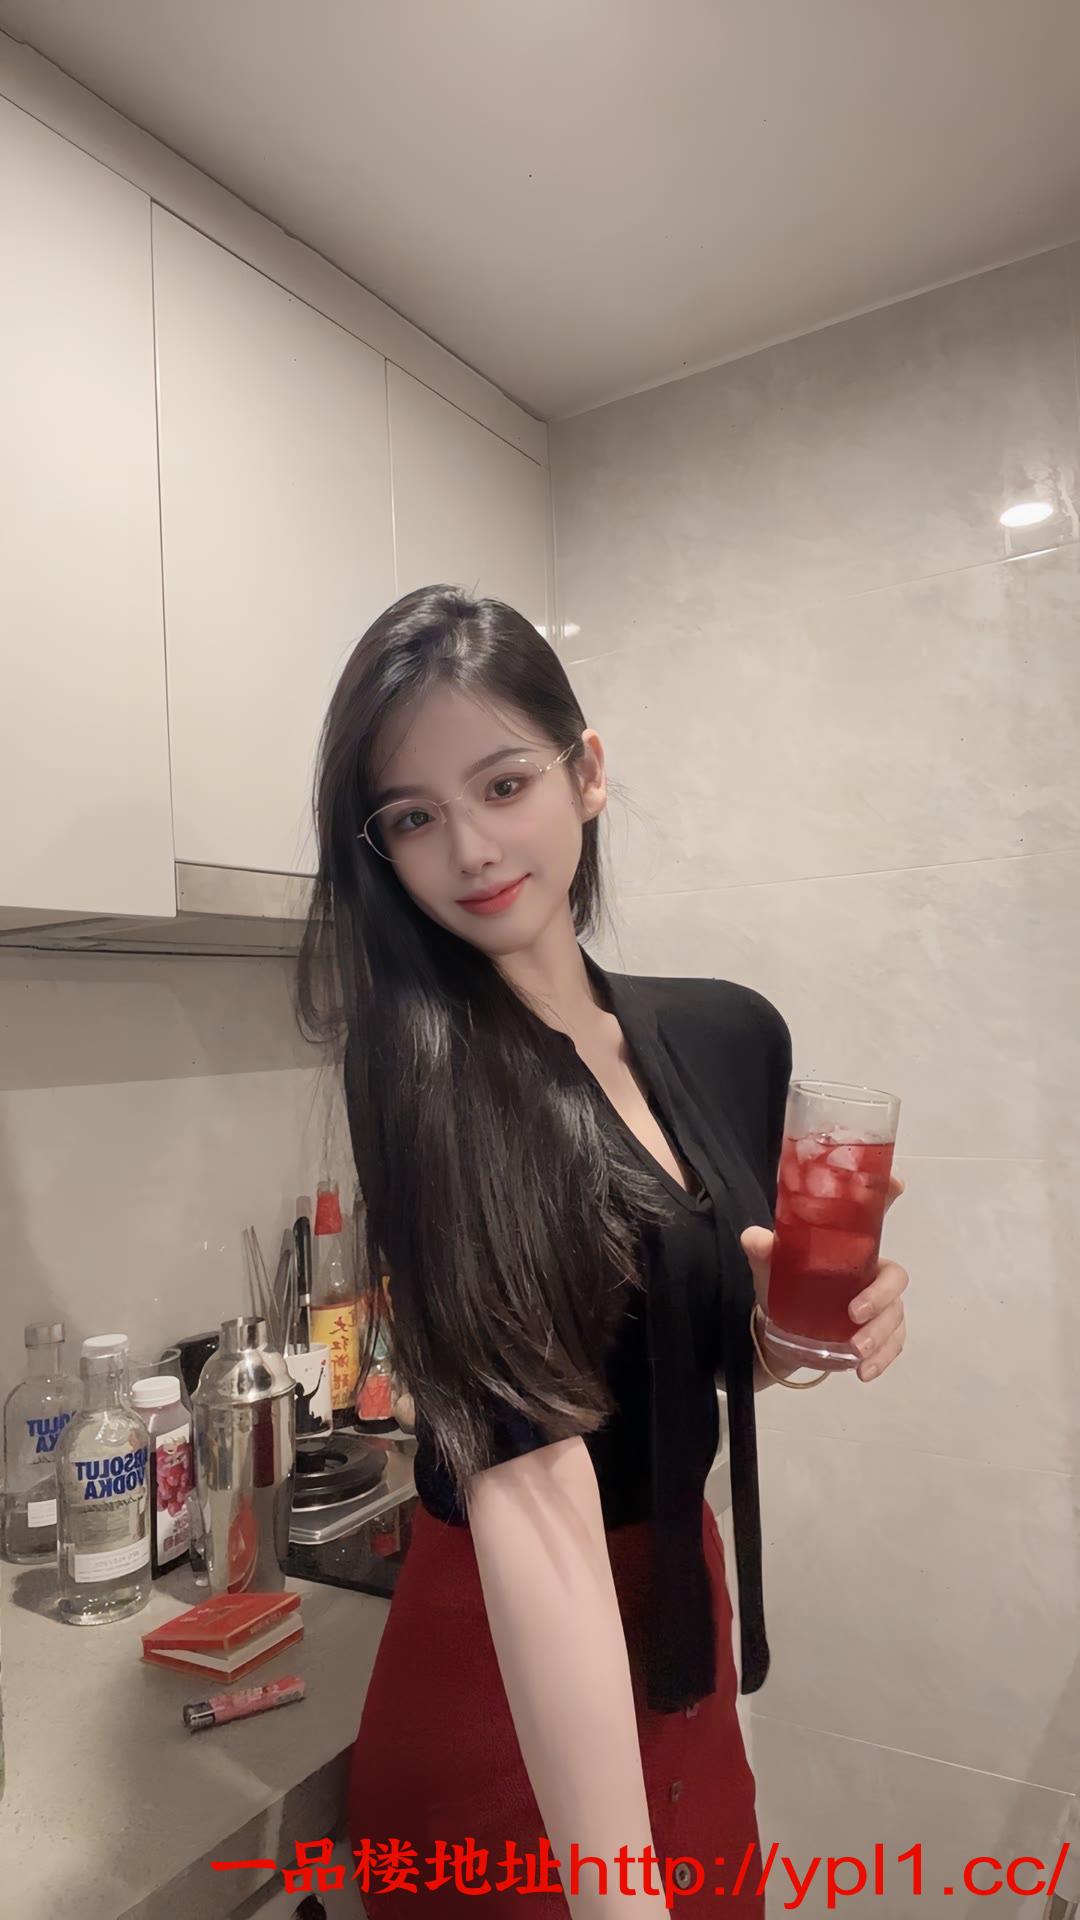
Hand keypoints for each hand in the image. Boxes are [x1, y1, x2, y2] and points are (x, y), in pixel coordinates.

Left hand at [741, 1174, 907, 1381]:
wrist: (782, 1331)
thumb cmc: (784, 1286)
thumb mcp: (771, 1268)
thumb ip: (763, 1252)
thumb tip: (754, 1237)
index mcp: (850, 1247)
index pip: (873, 1215)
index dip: (887, 1195)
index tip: (897, 1183)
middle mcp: (871, 1272)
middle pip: (894, 1277)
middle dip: (880, 1296)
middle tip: (854, 1313)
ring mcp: (880, 1306)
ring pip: (896, 1316)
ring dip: (880, 1336)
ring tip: (855, 1353)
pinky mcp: (880, 1336)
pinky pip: (894, 1345)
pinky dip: (883, 1359)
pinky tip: (863, 1372)